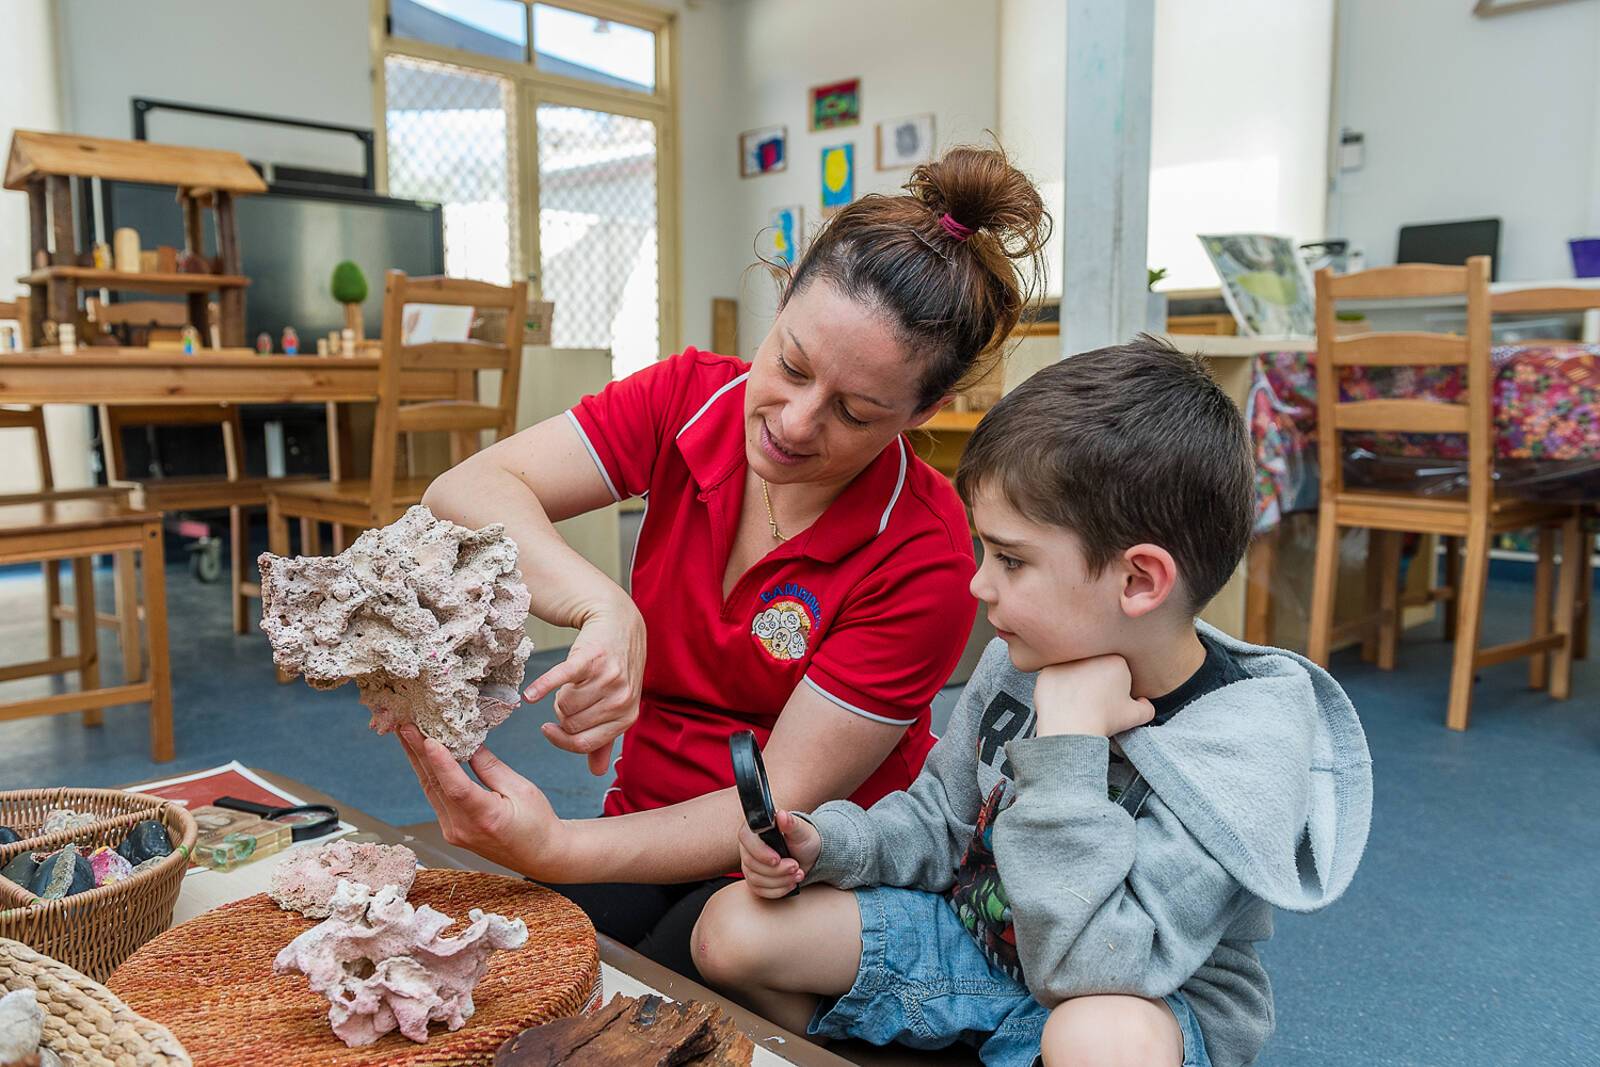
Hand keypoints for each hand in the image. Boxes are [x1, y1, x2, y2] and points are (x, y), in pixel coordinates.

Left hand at [397, 724, 565, 878]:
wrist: (540, 856)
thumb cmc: (537, 824)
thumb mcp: (522, 789)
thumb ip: (492, 767)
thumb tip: (469, 743)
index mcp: (487, 818)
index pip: (457, 789)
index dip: (441, 763)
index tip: (428, 740)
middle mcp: (464, 829)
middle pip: (436, 786)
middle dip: (418, 752)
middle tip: (406, 725)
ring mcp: (454, 832)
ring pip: (431, 790)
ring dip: (419, 761)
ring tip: (408, 734)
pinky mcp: (451, 831)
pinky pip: (436, 798)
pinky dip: (430, 774)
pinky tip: (423, 757)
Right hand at [524, 595, 645, 775]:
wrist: (619, 623)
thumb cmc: (616, 668)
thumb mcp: (618, 704)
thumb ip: (605, 739)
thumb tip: (596, 773)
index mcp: (628, 716)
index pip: (584, 743)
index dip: (562, 741)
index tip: (549, 730)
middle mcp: (622, 699)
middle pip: (571, 725)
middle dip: (562, 714)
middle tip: (568, 696)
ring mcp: (608, 678)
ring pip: (564, 706)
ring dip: (558, 696)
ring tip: (570, 683)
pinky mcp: (590, 658)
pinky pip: (559, 680)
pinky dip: (542, 687)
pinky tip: (529, 695)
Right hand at [737, 810, 820, 898]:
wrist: (808, 855)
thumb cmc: (803, 839)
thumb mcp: (801, 830)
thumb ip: (791, 823)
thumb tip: (782, 815)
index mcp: (755, 828)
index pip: (745, 839)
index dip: (760, 852)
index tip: (777, 859)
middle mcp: (748, 846)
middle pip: (751, 864)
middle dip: (776, 870)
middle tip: (795, 866)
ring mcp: (750, 864)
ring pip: (756, 879)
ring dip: (780, 880)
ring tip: (798, 874)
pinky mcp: (754, 879)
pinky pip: (760, 890)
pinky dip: (779, 889)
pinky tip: (791, 883)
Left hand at [1032, 656, 1154, 737]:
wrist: (1072, 728)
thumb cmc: (1104, 720)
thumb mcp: (1135, 716)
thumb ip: (1146, 707)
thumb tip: (1144, 702)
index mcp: (1115, 660)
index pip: (1116, 668)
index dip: (1113, 685)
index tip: (1109, 698)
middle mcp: (1090, 654)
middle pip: (1093, 664)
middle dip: (1093, 678)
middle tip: (1092, 699)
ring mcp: (1065, 660)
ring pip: (1073, 669)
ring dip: (1075, 680)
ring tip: (1076, 701)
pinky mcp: (1047, 670)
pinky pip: (1053, 677)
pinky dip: (1056, 688)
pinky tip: (1061, 702)